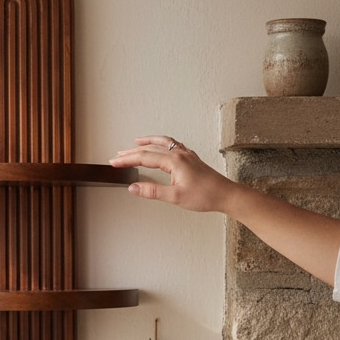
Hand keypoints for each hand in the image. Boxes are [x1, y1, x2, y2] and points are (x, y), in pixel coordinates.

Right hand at [110, 135, 235, 213]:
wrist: (225, 194)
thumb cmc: (205, 195)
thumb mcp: (175, 197)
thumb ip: (152, 191)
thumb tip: (133, 187)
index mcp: (174, 161)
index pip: (144, 158)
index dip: (127, 160)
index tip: (114, 162)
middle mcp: (179, 154)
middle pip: (150, 149)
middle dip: (132, 152)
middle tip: (118, 156)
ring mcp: (186, 154)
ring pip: (163, 143)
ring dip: (148, 142)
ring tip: (137, 142)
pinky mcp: (191, 158)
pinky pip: (173, 145)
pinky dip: (162, 143)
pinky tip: (161, 147)